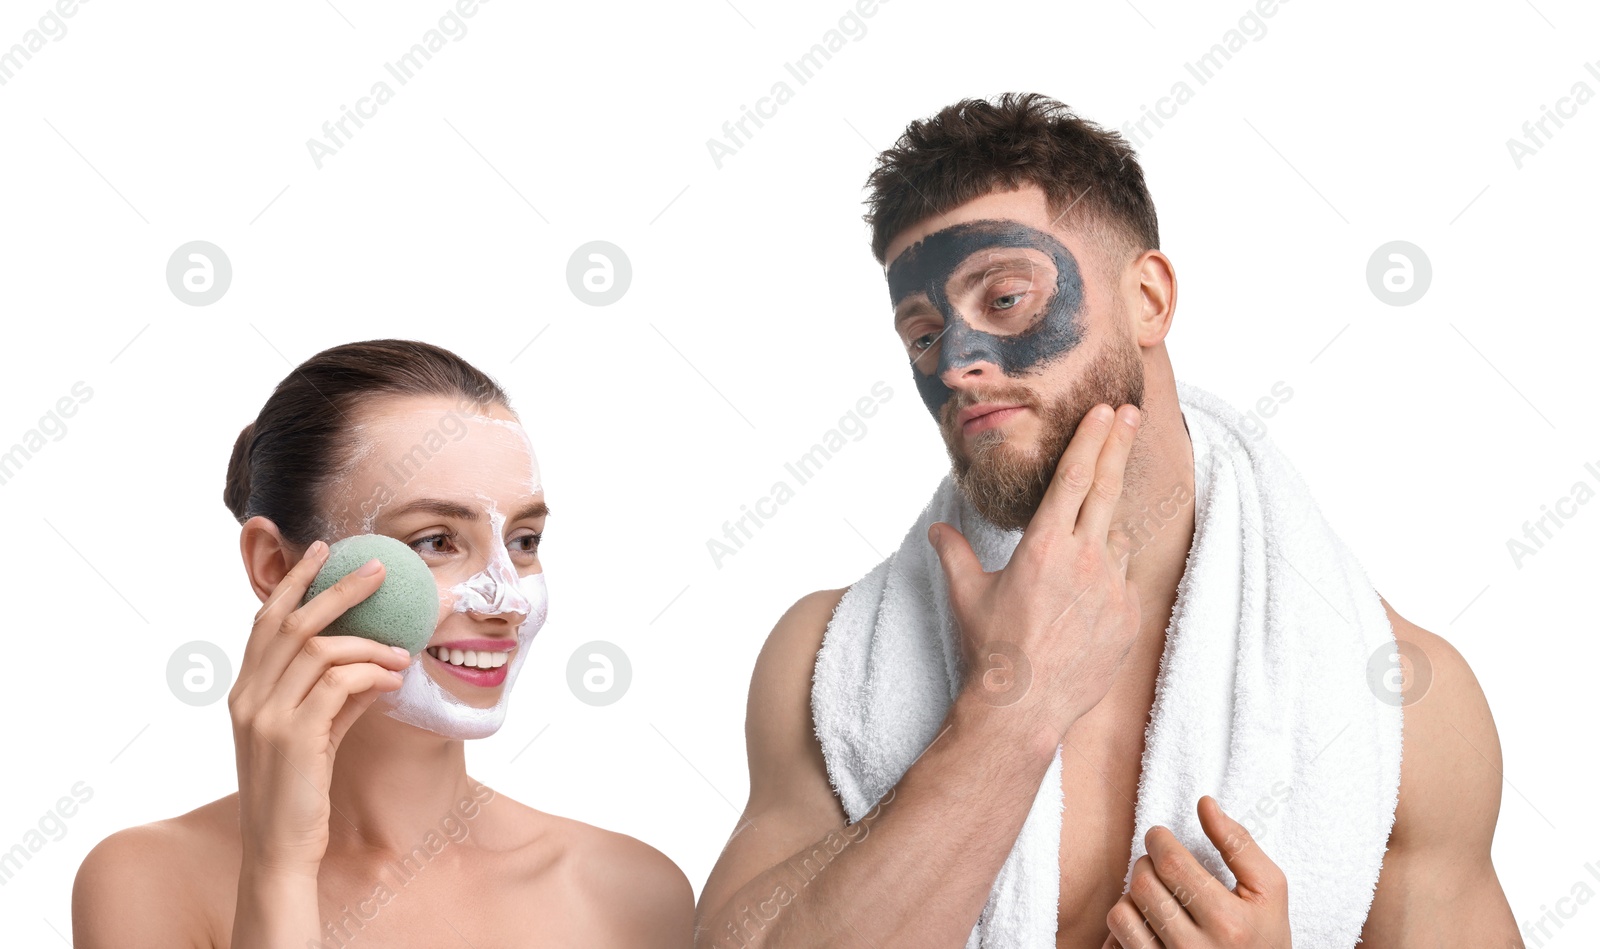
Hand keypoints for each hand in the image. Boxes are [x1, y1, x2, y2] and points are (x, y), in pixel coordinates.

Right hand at [228, 541, 413, 878]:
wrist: (280, 850)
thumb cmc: (300, 792)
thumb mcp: (316, 734)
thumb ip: (337, 696)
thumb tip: (378, 662)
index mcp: (245, 692)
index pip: (265, 621)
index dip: (293, 582)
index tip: (322, 551)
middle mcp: (248, 697)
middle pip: (293, 623)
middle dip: (337, 589)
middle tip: (377, 570)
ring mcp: (267, 716)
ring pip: (320, 650)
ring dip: (370, 644)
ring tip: (402, 652)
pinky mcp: (293, 737)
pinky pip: (339, 684)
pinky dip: (373, 674)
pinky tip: (395, 679)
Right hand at [930, 402, 1142, 739]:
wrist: (1024, 709)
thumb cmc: (991, 651)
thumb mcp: (967, 595)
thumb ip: (955, 554)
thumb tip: (938, 532)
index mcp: (1046, 546)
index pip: (1075, 478)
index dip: (1093, 440)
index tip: (1108, 413)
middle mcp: (1085, 559)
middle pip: (1108, 489)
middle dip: (1120, 446)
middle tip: (1132, 415)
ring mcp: (1113, 589)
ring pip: (1116, 539)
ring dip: (1106, 529)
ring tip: (1085, 545)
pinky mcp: (1129, 618)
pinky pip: (1122, 583)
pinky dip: (1107, 578)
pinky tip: (1086, 599)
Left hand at [1104, 796, 1292, 948]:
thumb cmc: (1265, 937)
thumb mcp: (1270, 891)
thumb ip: (1238, 844)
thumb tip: (1205, 804)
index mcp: (1227, 922)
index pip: (1171, 864)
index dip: (1158, 840)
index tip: (1159, 836)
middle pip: (1143, 885)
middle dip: (1146, 863)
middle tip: (1160, 864)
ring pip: (1121, 913)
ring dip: (1132, 896)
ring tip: (1155, 895)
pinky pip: (1115, 942)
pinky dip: (1125, 926)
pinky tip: (1147, 923)